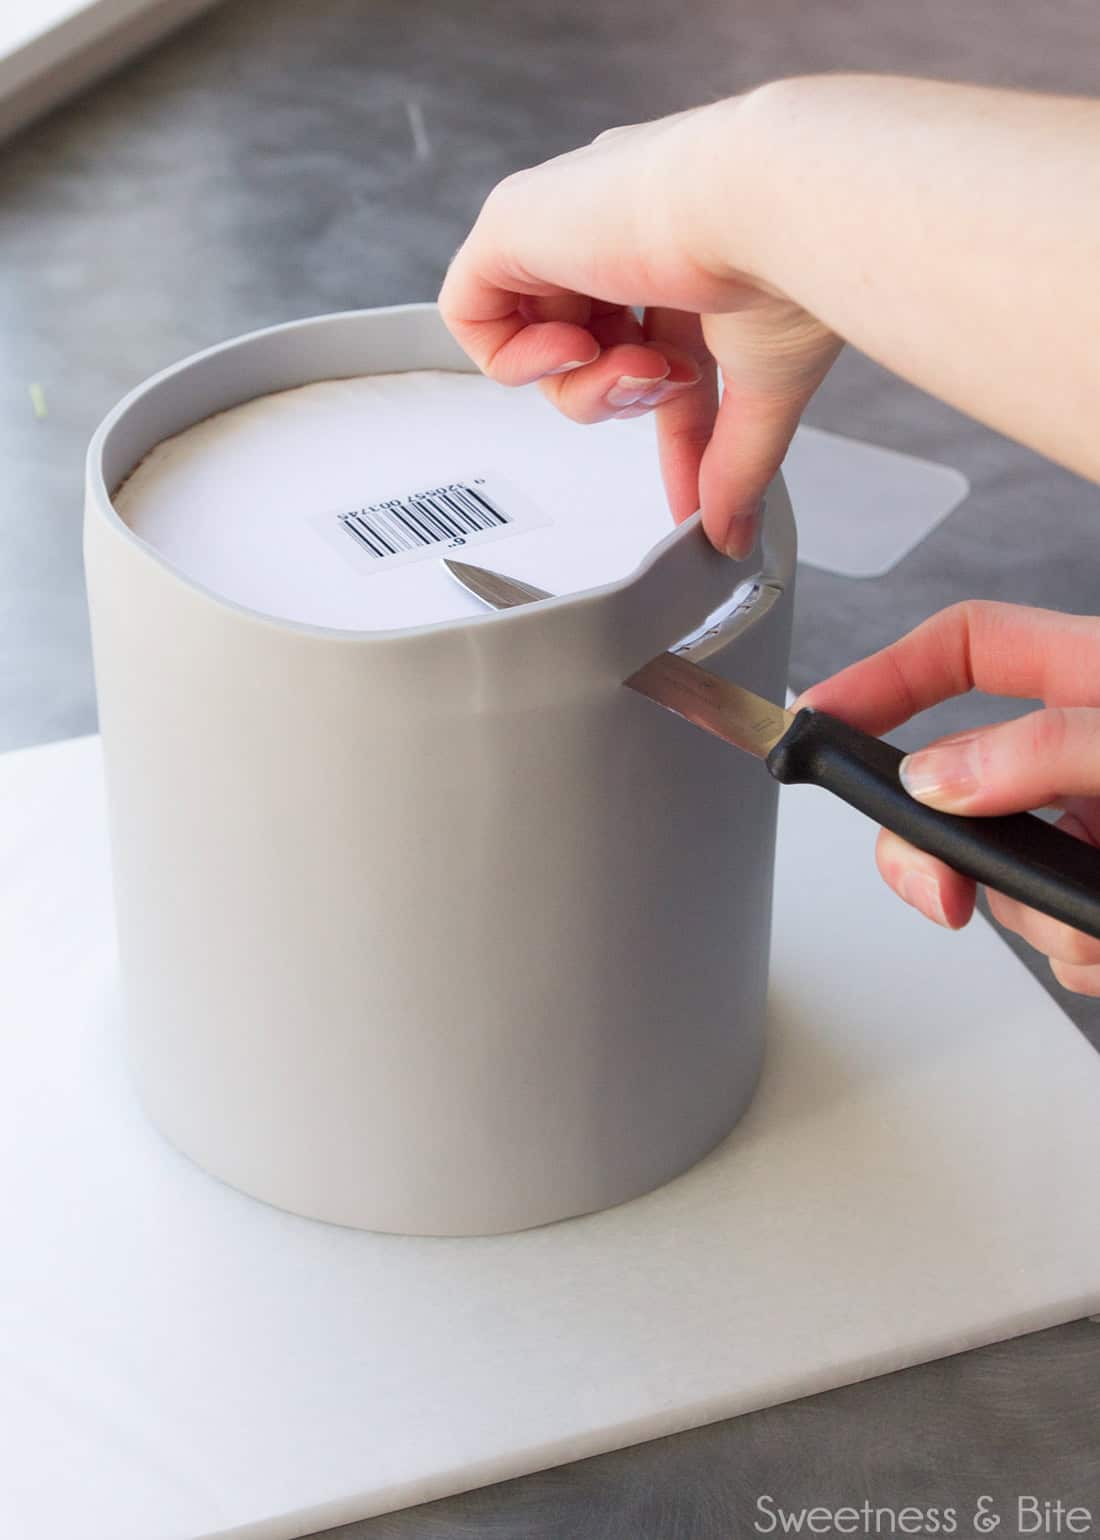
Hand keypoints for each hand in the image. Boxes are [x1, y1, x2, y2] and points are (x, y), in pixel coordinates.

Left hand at [438, 96, 840, 558]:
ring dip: (588, 387)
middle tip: (666, 384)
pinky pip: (470, 312)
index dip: (672, 438)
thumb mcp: (765, 386)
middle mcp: (620, 233)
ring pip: (535, 346)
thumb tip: (732, 534)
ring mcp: (565, 225)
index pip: (655, 359)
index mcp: (686, 256)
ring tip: (634, 362)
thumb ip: (738, 462)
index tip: (691, 505)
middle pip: (590, 358)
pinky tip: (575, 345)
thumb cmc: (789, 261)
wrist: (771, 204)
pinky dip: (515, 357)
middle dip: (623, 401)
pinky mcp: (513, 222)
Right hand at [799, 602, 1099, 995]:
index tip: (819, 718)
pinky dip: (1079, 955)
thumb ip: (1045, 748)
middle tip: (944, 894)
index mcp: (1094, 680)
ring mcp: (1095, 830)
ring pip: (1002, 876)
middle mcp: (1084, 755)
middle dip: (937, 851)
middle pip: (953, 784)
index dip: (885, 673)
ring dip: (1037, 921)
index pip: (966, 647)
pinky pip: (1052, 936)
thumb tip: (934, 779)